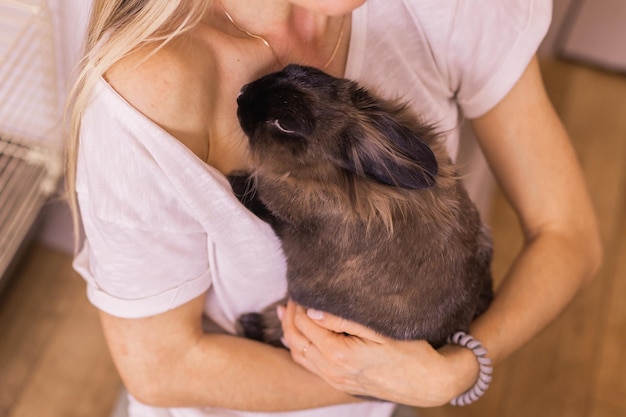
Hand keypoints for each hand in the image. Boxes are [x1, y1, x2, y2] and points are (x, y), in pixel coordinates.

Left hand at [279, 301, 478, 406]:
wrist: (427, 383)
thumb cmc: (410, 352)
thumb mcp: (381, 330)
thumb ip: (344, 320)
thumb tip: (313, 311)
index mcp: (340, 354)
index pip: (305, 324)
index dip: (299, 304)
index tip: (301, 288)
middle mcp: (332, 370)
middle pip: (296, 339)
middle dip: (290, 316)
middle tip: (292, 296)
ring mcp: (335, 380)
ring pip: (299, 355)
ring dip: (290, 332)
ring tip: (287, 312)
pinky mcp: (340, 384)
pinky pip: (309, 367)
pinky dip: (298, 349)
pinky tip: (296, 338)